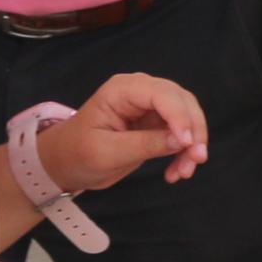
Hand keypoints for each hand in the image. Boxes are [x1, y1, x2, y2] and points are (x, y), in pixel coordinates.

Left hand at [39, 72, 209, 193]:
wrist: (65, 163)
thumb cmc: (77, 154)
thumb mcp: (107, 153)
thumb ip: (145, 144)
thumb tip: (183, 141)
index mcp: (122, 89)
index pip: (162, 94)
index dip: (180, 116)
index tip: (188, 145)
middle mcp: (140, 91)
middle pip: (181, 101)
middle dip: (193, 129)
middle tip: (197, 160)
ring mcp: (150, 106)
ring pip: (187, 116)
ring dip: (192, 143)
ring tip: (184, 172)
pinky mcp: (156, 123)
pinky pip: (181, 132)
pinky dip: (184, 151)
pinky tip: (176, 172)